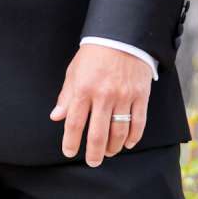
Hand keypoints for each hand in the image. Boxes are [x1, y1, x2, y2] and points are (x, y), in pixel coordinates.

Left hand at [51, 45, 152, 166]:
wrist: (123, 36)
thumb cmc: (95, 54)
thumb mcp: (74, 71)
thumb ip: (66, 96)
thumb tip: (56, 117)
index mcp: (84, 89)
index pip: (74, 123)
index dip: (70, 141)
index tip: (69, 152)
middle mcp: (103, 95)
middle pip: (97, 134)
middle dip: (94, 153)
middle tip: (93, 162)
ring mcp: (124, 97)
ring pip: (119, 132)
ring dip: (113, 147)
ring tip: (109, 153)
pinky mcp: (141, 96)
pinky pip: (138, 123)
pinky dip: (133, 137)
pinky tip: (127, 144)